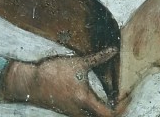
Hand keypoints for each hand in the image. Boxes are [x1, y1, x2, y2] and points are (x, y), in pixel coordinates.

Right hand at [1, 48, 118, 116]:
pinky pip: (87, 115)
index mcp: (85, 101)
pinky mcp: (69, 111)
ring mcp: (74, 113)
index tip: (129, 96)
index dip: (123, 108)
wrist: (31, 83)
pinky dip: (97, 109)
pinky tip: (99, 97)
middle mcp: (81, 112)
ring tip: (115, 97)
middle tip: (125, 97)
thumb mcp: (78, 63)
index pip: (111, 115)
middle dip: (118, 109)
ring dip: (106, 110)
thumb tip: (113, 50)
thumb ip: (98, 58)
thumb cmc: (53, 72)